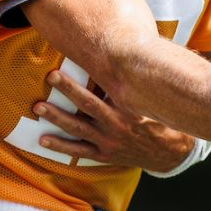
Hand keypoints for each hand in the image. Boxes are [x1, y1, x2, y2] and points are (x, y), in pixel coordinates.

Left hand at [34, 69, 193, 173]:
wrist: (171, 154)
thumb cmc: (164, 120)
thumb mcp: (155, 100)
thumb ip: (139, 83)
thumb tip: (127, 56)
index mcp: (130, 108)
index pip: (105, 88)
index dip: (90, 75)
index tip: (75, 62)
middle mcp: (118, 124)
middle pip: (88, 104)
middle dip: (68, 90)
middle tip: (50, 77)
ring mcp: (109, 141)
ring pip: (78, 128)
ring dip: (57, 117)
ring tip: (39, 107)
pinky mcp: (105, 154)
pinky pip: (79, 151)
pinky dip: (60, 146)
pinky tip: (43, 139)